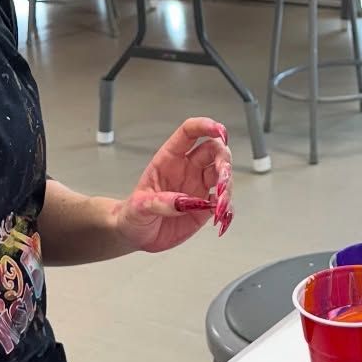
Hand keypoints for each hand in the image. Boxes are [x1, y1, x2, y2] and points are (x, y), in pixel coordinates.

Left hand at [113, 117, 232, 251]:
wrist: (136, 236)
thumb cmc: (133, 214)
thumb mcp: (138, 207)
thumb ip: (158, 202)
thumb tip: (183, 202)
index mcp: (169, 159)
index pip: (189, 133)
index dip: (205, 126)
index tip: (219, 130)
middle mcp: (187, 169)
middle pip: (214, 150)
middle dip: (224, 161)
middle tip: (222, 181)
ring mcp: (198, 186)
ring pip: (222, 175)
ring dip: (227, 188)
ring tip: (220, 207)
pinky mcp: (205, 207)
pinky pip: (223, 202)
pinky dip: (227, 209)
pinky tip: (222, 218)